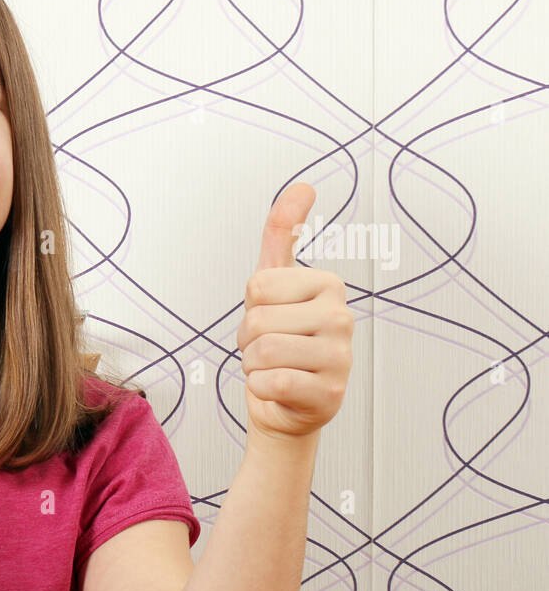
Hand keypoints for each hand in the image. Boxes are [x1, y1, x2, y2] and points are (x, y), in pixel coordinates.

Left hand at [236, 183, 352, 441]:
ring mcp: (340, 356)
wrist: (286, 406)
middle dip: (249, 340)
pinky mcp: (329, 392)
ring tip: (274, 368)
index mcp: (328, 285)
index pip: (257, 286)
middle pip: (257, 320)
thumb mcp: (275, 285)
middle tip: (269, 350)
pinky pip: (269, 383)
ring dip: (254, 365)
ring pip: (262, 352)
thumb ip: (283, 234)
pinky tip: (279, 389)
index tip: (269, 319)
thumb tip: (302, 185)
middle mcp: (342, 317)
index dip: (249, 308)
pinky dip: (260, 389)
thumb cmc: (279, 341)